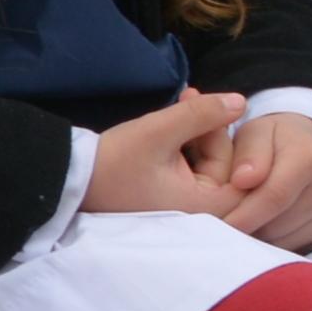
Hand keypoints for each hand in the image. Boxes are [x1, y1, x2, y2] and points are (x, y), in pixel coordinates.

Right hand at [85, 85, 250, 222]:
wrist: (70, 181)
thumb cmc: (113, 162)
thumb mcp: (158, 132)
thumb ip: (201, 115)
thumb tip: (241, 101)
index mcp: (206, 207)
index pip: (241, 166)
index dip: (220, 130)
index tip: (197, 100)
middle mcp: (202, 215)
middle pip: (226, 164)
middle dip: (207, 129)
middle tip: (187, 95)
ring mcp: (187, 211)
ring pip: (210, 165)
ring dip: (196, 135)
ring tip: (177, 106)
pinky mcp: (173, 204)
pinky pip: (194, 173)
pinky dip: (186, 151)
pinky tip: (170, 130)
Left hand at [213, 107, 311, 250]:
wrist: (310, 144)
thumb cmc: (272, 139)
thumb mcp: (253, 133)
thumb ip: (247, 153)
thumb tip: (242, 180)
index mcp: (311, 157)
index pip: (272, 197)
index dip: (241, 214)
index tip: (213, 225)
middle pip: (278, 223)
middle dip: (246, 227)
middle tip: (221, 225)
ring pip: (286, 240)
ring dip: (259, 237)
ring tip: (243, 222)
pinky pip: (299, 246)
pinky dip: (275, 242)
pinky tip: (263, 226)